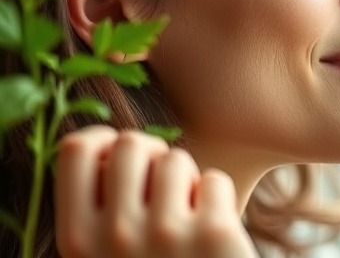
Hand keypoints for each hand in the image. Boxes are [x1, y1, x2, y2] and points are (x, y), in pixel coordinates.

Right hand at [54, 126, 257, 257]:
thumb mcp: (104, 256)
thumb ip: (100, 209)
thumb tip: (112, 142)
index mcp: (78, 240)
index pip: (74, 150)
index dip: (102, 141)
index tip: (118, 153)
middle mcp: (116, 236)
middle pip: (131, 144)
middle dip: (151, 156)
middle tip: (163, 185)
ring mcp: (166, 234)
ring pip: (177, 159)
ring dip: (187, 181)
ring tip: (187, 216)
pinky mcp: (214, 233)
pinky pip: (214, 180)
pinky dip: (218, 199)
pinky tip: (213, 231)